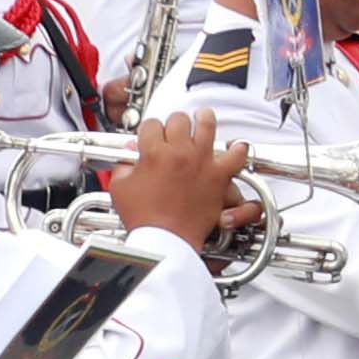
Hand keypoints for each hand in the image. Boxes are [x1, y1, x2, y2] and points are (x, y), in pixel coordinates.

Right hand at [106, 109, 252, 252]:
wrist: (165, 240)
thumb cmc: (143, 219)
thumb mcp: (120, 188)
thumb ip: (123, 167)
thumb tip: (128, 157)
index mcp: (153, 153)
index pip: (151, 125)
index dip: (150, 129)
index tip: (152, 135)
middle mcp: (179, 152)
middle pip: (178, 120)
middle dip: (173, 123)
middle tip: (173, 131)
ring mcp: (201, 162)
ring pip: (207, 124)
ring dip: (204, 118)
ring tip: (202, 118)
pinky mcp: (218, 176)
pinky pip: (236, 155)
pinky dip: (238, 149)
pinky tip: (235, 146)